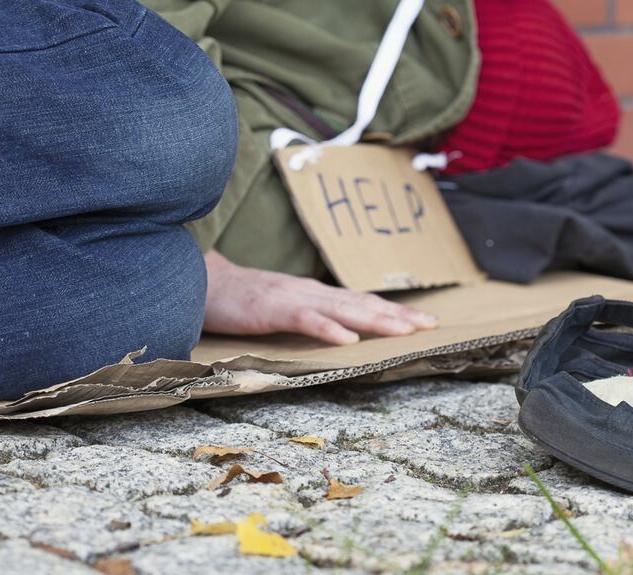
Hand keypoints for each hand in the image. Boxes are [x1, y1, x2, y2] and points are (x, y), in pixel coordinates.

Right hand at [202, 250, 437, 344]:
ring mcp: (293, 299)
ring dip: (375, 321)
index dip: (395, 311)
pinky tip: (348, 340)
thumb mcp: (284, 308)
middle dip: (399, 315)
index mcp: (316, 295)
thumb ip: (311, 315)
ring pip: (343, 310)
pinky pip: (305, 320)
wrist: (202, 283)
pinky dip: (328, 329)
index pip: (362, 303)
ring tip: (405, 331)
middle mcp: (312, 293)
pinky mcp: (272, 309)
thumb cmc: (242, 300)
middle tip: (431, 325)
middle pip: (363, 304)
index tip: (425, 321)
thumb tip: (340, 331)